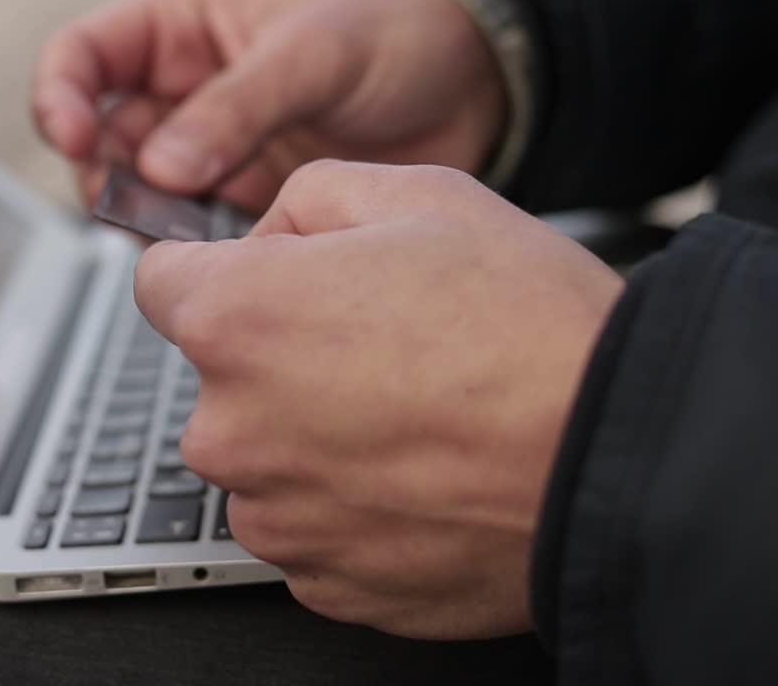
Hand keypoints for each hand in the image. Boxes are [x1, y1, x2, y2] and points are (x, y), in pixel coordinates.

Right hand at [33, 0, 507, 210]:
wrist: (473, 93)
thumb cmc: (398, 36)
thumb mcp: (314, 52)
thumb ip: (236, 107)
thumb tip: (162, 165)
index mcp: (182, 27)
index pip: (83, 58)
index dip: (61, 98)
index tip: (77, 139)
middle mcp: (183, 92)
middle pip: (100, 139)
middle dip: (108, 174)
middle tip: (145, 200)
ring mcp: (210, 151)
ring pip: (139, 194)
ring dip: (148, 218)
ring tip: (186, 231)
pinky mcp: (241, 202)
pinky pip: (191, 233)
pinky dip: (192, 249)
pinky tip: (221, 251)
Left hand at [134, 160, 623, 638]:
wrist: (617, 456)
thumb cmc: (528, 327)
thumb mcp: (419, 195)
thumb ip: (306, 197)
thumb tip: (266, 233)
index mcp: (234, 320)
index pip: (160, 282)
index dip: (216, 271)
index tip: (260, 281)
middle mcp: (230, 430)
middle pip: (220, 377)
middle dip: (276, 356)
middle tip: (379, 346)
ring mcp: (276, 517)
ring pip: (266, 457)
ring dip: (313, 435)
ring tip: (413, 414)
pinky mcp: (325, 582)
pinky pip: (312, 524)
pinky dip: (349, 501)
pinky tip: (420, 473)